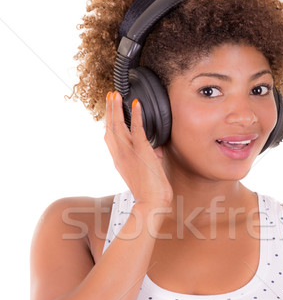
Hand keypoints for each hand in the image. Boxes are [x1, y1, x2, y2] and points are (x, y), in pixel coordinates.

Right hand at [104, 92, 172, 208]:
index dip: (109, 123)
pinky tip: (136, 104)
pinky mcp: (141, 152)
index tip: (110, 111)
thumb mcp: (147, 172)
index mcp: (119, 161)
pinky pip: (137, 129)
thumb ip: (149, 159)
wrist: (152, 203)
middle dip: (109, 110)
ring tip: (116, 95)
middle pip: (110, 128)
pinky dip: (136, 115)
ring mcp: (128, 153)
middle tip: (110, 96)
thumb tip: (156, 150)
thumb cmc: (151, 193)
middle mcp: (120, 155)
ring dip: (116, 108)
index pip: (110, 138)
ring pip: (118, 125)